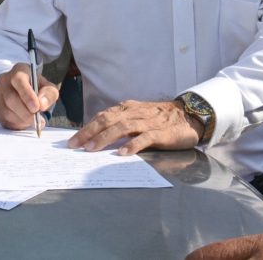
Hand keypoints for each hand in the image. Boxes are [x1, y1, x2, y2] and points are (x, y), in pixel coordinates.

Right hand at [0, 63, 59, 130]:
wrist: (25, 92)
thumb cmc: (37, 88)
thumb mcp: (49, 88)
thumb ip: (49, 94)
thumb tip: (42, 104)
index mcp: (19, 71)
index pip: (18, 80)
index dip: (27, 95)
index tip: (36, 108)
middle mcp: (4, 80)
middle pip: (10, 98)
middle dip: (25, 112)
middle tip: (37, 120)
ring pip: (5, 110)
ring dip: (21, 120)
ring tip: (33, 121)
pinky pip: (2, 119)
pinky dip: (15, 124)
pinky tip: (24, 123)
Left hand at [67, 100, 199, 155]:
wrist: (190, 115)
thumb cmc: (161, 119)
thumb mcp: (139, 117)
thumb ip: (122, 124)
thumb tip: (98, 138)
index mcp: (128, 108)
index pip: (102, 116)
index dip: (86, 127)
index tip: (72, 140)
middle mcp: (135, 113)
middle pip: (108, 119)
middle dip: (89, 132)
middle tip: (74, 145)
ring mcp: (148, 122)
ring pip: (122, 127)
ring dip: (105, 138)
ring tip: (92, 149)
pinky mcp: (161, 133)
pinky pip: (144, 138)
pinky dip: (132, 145)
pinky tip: (122, 153)